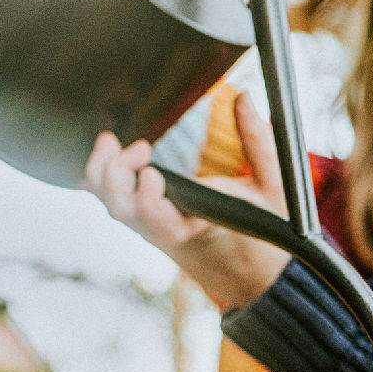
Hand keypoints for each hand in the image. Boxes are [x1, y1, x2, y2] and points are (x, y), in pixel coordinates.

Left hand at [83, 93, 291, 307]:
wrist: (251, 274)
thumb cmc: (264, 231)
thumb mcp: (274, 186)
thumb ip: (257, 140)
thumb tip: (243, 96)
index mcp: (201, 228)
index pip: (162, 221)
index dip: (147, 198)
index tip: (151, 169)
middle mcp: (169, 231)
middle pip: (124, 211)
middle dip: (118, 175)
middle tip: (141, 146)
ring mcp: (153, 229)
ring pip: (113, 207)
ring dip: (103, 174)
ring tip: (111, 142)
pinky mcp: (145, 223)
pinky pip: (111, 204)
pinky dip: (98, 180)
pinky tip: (104, 155)